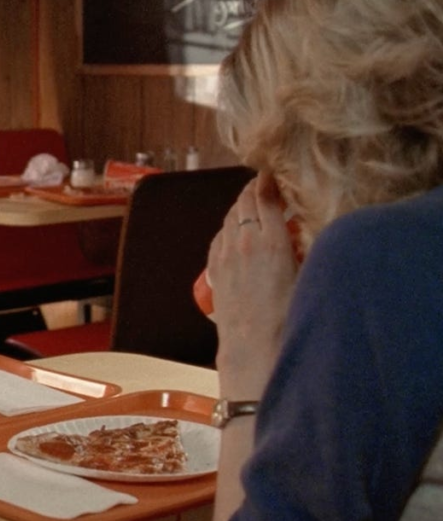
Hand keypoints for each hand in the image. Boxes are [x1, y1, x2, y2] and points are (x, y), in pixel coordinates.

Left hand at [207, 172, 297, 396]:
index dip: (268, 181)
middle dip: (254, 190)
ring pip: (229, 218)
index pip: (264, 197)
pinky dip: (228, 226)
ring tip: (252, 205)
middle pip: (244, 202)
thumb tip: (305, 228)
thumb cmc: (287, 318)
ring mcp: (224, 254)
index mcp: (269, 240)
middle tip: (265, 185)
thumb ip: (306, 246)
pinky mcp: (213, 269)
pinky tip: (235, 230)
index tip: (275, 173)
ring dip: (240, 207)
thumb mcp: (308, 276)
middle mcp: (242, 241)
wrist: (253, 347)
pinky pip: (219, 236)